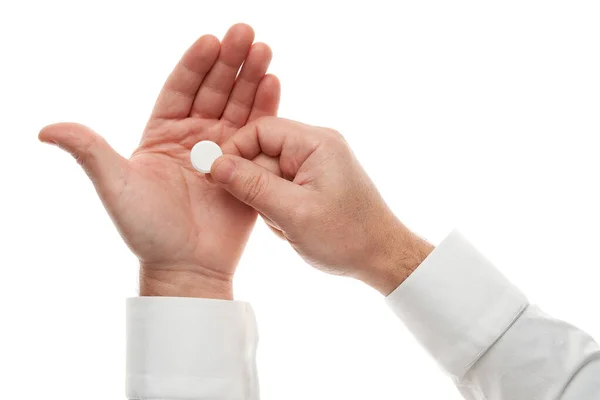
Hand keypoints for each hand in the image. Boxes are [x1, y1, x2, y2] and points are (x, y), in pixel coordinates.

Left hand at [38, 24, 279, 298]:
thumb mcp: (116, 186)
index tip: (209, 40)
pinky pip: (259, 131)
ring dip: (251, 77)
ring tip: (264, 50)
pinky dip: (267, 108)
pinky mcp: (248, 166)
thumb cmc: (147, 230)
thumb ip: (90, 151)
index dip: (194, 64)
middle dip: (229, 61)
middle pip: (213, 89)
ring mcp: (224, 150)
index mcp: (163, 133)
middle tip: (245, 33)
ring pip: (238, 105)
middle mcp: (195, 136)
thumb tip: (45, 129)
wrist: (186, 266)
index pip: (180, 88)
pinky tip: (274, 83)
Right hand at [209, 117, 433, 294]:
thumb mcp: (293, 213)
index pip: (261, 129)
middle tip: (269, 213)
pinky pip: (281, 185)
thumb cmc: (346, 236)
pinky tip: (293, 225)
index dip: (234, 151)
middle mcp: (317, 145)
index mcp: (316, 142)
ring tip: (288, 223)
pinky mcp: (315, 179)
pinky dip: (279, 206)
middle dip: (257, 185)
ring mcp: (317, 162)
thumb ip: (252, 186)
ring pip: (268, 172)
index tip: (218, 178)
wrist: (382, 257)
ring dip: (268, 200)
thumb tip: (215, 163)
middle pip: (262, 151)